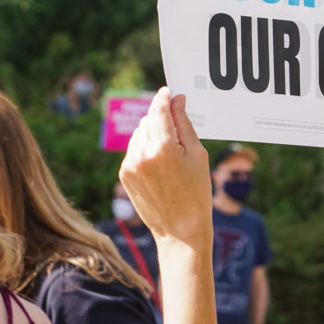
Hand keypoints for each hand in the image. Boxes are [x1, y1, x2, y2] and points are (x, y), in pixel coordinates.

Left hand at [118, 88, 211, 246]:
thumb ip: (185, 124)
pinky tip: (160, 162)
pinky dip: (145, 147)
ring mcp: (130, 165)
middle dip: (161, 117)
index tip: (168, 91)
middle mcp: (142, 154)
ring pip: (139, 133)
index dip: (164, 98)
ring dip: (152, 132)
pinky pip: (134, 149)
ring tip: (170, 150)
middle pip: (148, 120)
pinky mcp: (124, 174)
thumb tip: (177, 100)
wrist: (180, 231)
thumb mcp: (198, 156)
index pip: (159, 110)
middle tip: (176, 123)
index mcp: (164, 148)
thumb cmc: (197, 193)